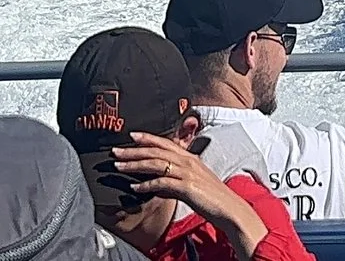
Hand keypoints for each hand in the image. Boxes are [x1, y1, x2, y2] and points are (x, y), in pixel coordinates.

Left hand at [114, 133, 269, 256]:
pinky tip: (135, 188)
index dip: (147, 138)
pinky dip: (146, 185)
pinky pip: (162, 183)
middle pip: (156, 151)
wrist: (230, 209)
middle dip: (133, 150)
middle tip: (115, 151)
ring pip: (156, 164)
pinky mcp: (186, 187)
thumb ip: (175, 180)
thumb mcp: (194, 183)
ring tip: (119, 167)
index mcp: (190, 157)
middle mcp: (188, 161)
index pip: (165, 143)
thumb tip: (156, 184)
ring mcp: (187, 173)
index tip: (131, 136)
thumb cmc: (212, 197)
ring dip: (135, 165)